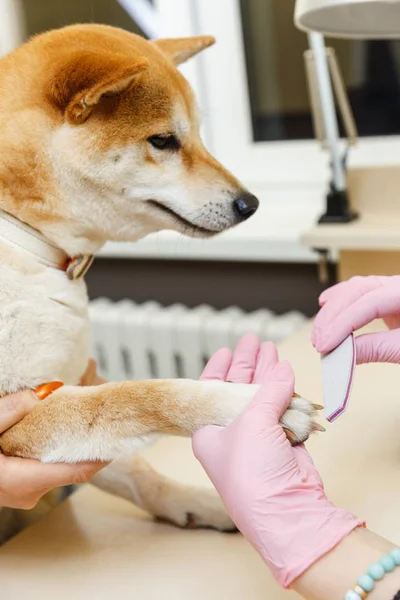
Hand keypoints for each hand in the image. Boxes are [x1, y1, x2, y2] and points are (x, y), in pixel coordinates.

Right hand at [0, 362, 107, 509]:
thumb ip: (8, 411)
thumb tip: (42, 392)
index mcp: (24, 479)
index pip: (79, 470)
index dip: (103, 453)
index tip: (121, 434)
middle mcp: (30, 491)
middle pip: (71, 462)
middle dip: (86, 434)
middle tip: (99, 403)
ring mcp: (24, 490)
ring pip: (58, 462)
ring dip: (69, 437)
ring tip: (81, 403)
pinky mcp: (17, 483)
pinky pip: (45, 463)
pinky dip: (54, 443)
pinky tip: (56, 421)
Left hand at [193, 335, 360, 587]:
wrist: (285, 509)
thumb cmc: (251, 471)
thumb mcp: (251, 421)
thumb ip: (268, 390)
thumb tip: (283, 369)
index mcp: (207, 431)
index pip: (209, 392)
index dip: (218, 369)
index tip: (226, 350)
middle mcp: (230, 434)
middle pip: (236, 390)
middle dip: (247, 365)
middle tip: (253, 341)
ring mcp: (257, 439)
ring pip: (262, 398)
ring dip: (268, 374)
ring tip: (271, 350)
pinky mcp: (282, 444)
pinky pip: (283, 411)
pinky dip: (286, 394)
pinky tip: (287, 374)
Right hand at [312, 275, 399, 363]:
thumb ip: (375, 349)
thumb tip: (341, 354)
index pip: (367, 303)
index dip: (342, 324)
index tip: (325, 344)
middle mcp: (396, 285)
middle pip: (356, 291)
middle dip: (332, 316)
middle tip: (318, 341)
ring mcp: (390, 288)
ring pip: (353, 289)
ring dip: (332, 309)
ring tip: (320, 332)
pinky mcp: (385, 297)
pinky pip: (357, 292)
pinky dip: (339, 301)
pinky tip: (326, 304)